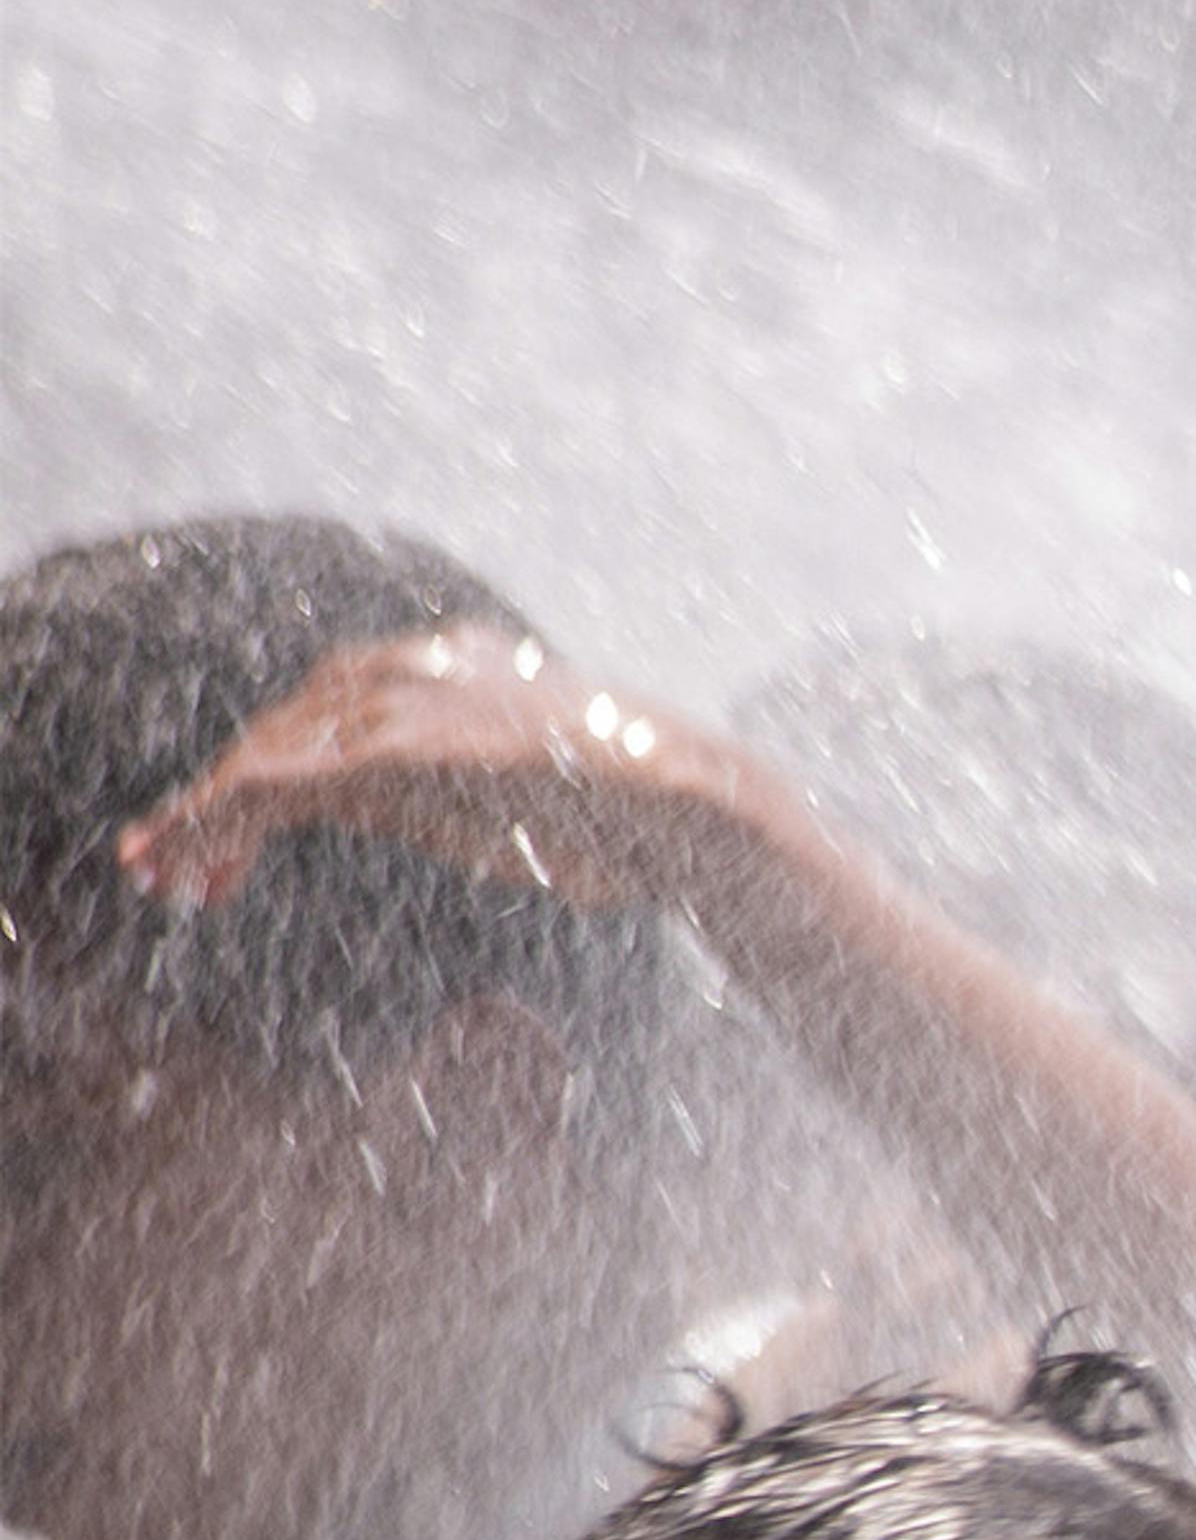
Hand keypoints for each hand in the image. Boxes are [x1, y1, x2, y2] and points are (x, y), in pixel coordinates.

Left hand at [119, 630, 760, 921]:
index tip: (225, 843)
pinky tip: (187, 858)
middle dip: (212, 802)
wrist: (690, 809)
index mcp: (447, 662)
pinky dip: (215, 819)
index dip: (261, 773)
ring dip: (197, 819)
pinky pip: (272, 781)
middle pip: (279, 729)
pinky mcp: (392, 749)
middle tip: (161, 869)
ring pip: (261, 754)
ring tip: (161, 877)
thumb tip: (444, 802)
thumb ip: (474, 776)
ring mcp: (402, 701)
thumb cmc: (634, 818)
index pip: (323, 710)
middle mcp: (413, 666)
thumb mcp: (536, 784)